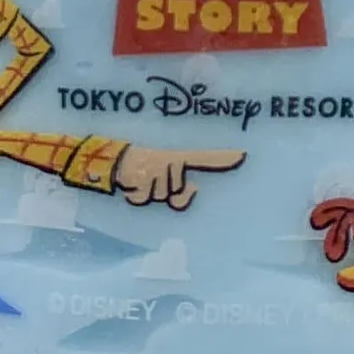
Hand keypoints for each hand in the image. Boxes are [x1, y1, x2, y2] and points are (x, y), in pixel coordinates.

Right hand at [112, 142, 247, 209]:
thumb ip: (182, 190)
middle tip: (151, 180)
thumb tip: (193, 190)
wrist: (111, 159)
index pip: (204, 157)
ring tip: (140, 180)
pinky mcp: (139, 174)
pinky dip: (134, 196)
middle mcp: (170, 158)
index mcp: (177, 157)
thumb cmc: (142, 169)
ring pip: (161, 197)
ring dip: (148, 194)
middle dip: (166, 193)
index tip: (243, 155)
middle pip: (179, 192)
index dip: (223, 158)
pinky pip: (142, 198)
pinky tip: (130, 184)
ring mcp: (155, 166)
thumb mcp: (163, 175)